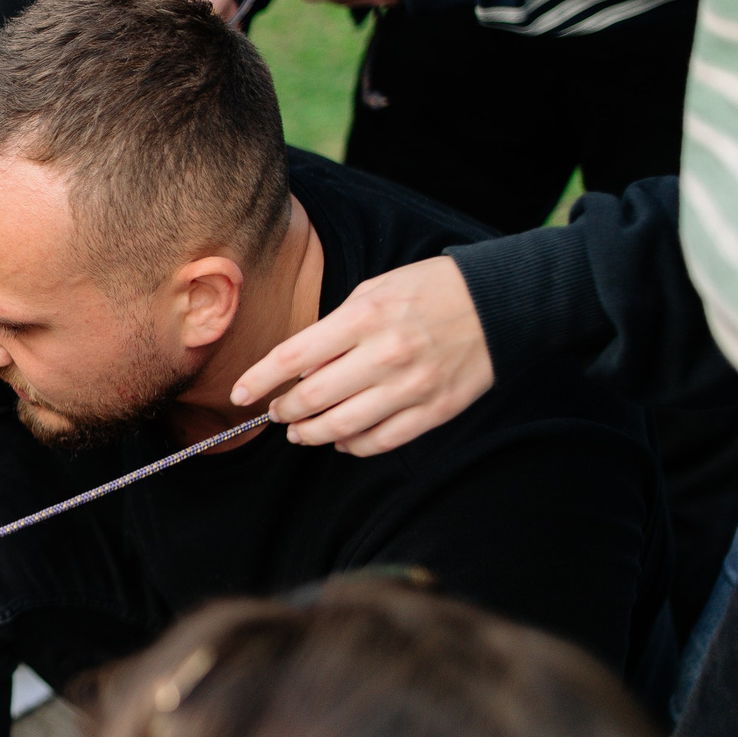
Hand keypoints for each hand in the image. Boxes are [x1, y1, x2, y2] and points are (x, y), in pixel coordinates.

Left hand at [230, 255, 493, 453]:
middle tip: (275, 413)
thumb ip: (333, 331)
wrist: (497, 301)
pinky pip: (382, 441)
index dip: (258, 381)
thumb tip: (297, 371)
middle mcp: (385, 355)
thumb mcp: (372, 293)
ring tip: (299, 432)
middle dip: (283, 411)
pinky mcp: (435, 410)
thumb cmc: (427, 291)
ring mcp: (412, 387)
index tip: (239, 394)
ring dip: (311, 434)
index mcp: (363, 319)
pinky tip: (341, 439)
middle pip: (312, 399)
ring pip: (342, 427)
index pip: (291, 358)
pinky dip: (353, 445)